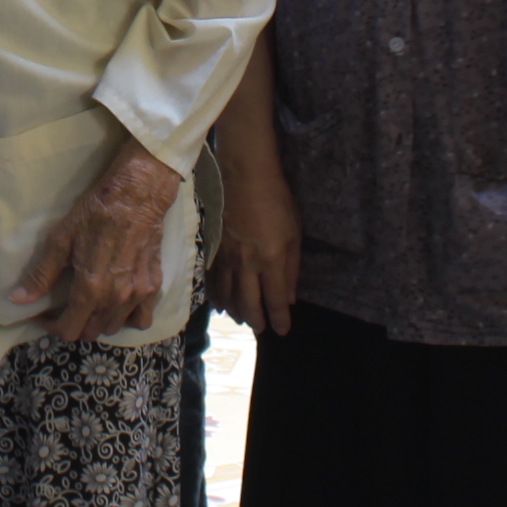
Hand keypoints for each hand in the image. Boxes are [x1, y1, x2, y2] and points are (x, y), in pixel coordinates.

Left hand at [12, 138, 176, 341]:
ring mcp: (138, 295)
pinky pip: (142, 319)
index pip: (69, 330)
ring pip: (114, 328)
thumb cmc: (95, 214)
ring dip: (98, 323)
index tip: (44, 315)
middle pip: (91, 333)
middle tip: (65, 309)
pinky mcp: (154, 287)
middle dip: (74, 325)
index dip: (51, 327)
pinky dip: (129, 319)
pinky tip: (119, 305)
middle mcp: (115, 300)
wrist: (136, 196)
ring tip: (90, 307)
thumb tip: (18, 299)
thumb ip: (41, 274)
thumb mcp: (61, 240)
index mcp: (90, 289)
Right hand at [207, 151, 300, 333]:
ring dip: (236, 311)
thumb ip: (292, 269)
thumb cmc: (276, 200)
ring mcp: (226, 257)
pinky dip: (216, 296)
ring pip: (228, 295)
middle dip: (256, 320)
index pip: (275, 300)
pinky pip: (212, 280)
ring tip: (242, 319)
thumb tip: (289, 297)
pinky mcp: (213, 247)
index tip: (283, 331)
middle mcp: (246, 264)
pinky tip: (220, 303)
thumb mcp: (294, 234)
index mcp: (271, 260)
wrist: (244, 174)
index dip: (279, 319)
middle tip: (260, 329)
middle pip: (249, 303)